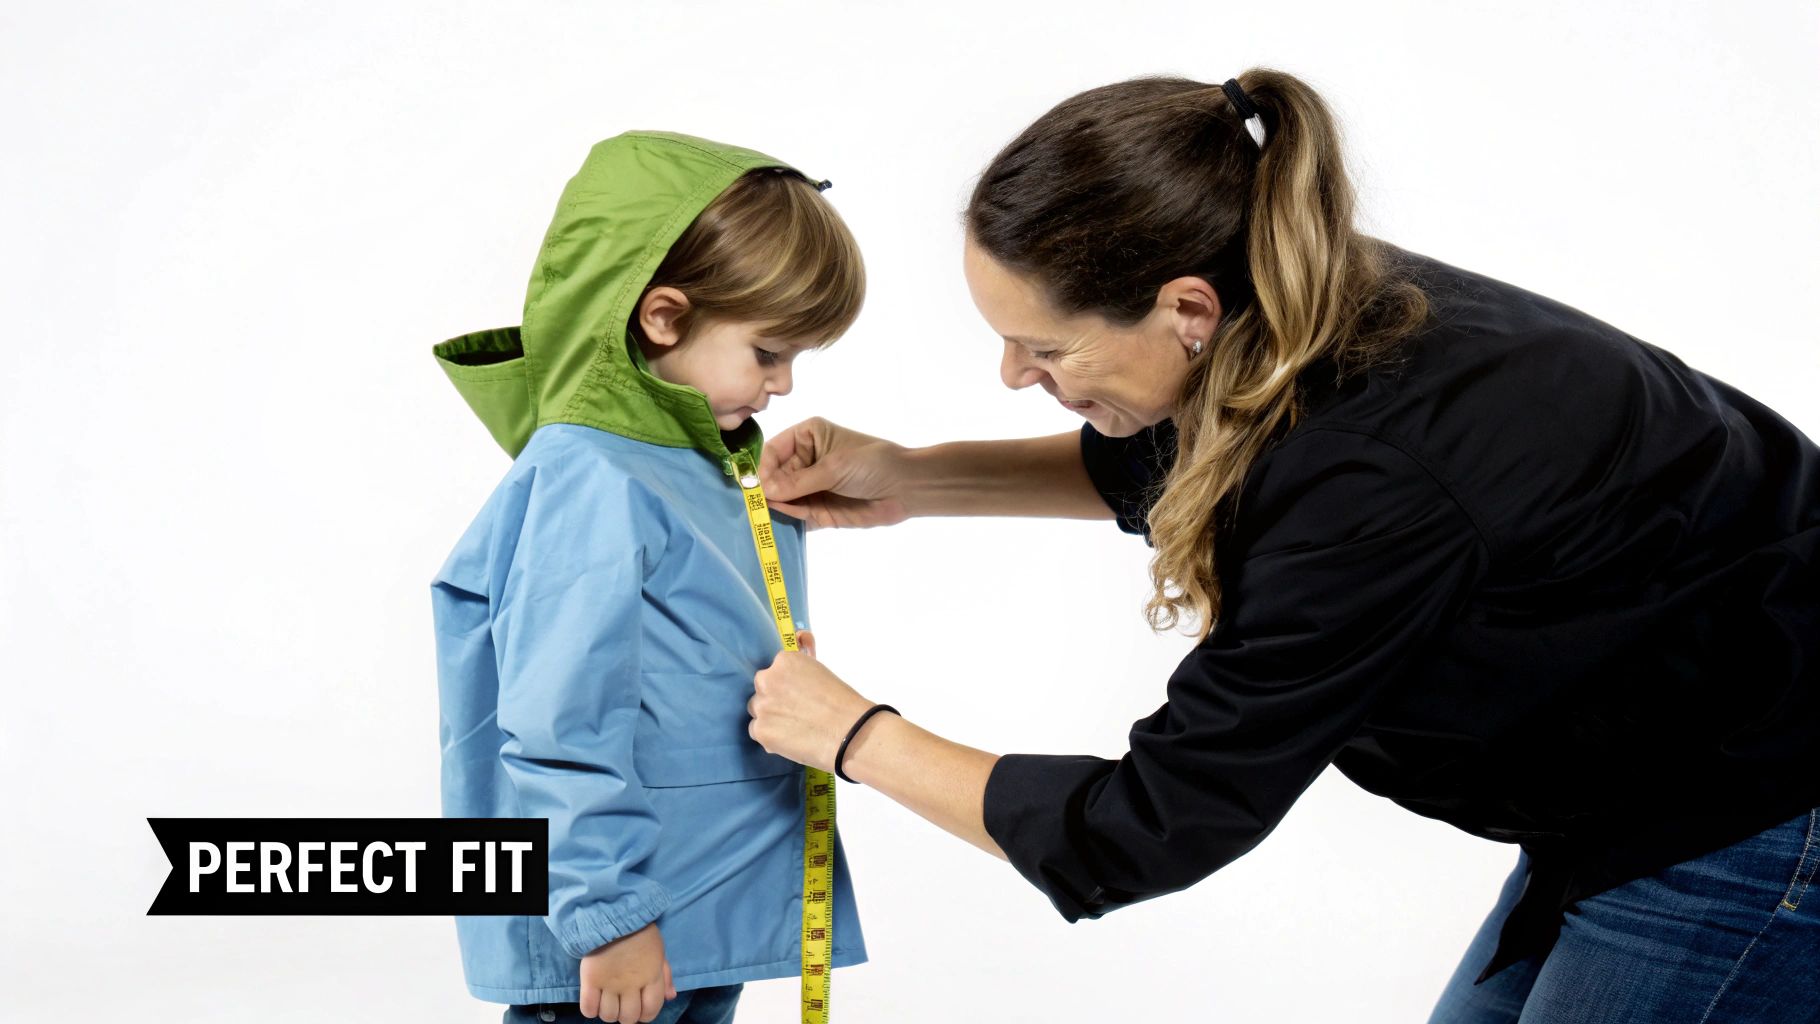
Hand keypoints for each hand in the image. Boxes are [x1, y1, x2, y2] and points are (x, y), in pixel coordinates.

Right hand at [578, 922, 676, 1022]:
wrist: (614, 912)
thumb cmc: (640, 931)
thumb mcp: (659, 951)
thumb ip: (665, 975)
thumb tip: (671, 997)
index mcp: (652, 976)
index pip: (651, 1010)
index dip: (646, 1015)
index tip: (639, 1009)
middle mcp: (632, 984)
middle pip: (629, 1017)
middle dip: (625, 1015)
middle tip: (621, 1004)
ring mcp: (610, 983)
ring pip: (608, 1016)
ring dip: (608, 1013)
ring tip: (607, 1002)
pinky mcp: (591, 979)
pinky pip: (588, 1008)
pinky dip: (590, 1010)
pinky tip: (593, 1001)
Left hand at [749, 630, 874, 772]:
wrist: (849, 731)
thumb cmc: (841, 701)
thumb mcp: (820, 670)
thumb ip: (803, 659)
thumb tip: (800, 636)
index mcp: (784, 660)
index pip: (774, 670)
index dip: (785, 684)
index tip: (797, 695)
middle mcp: (767, 679)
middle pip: (761, 689)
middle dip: (774, 699)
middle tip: (796, 712)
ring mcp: (761, 705)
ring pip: (757, 711)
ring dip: (770, 717)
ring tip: (795, 727)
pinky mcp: (761, 730)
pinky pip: (757, 731)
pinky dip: (769, 736)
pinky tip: (789, 739)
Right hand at [759, 416, 911, 528]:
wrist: (907, 488)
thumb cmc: (873, 464)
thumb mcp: (834, 468)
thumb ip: (799, 482)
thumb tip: (765, 492)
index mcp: (807, 436)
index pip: (773, 450)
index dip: (762, 468)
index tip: (756, 486)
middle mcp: (804, 460)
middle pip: (773, 476)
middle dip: (766, 490)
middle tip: (756, 505)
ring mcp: (810, 486)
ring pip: (782, 497)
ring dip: (775, 507)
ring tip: (764, 515)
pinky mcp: (819, 510)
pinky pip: (797, 515)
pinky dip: (790, 519)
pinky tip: (783, 521)